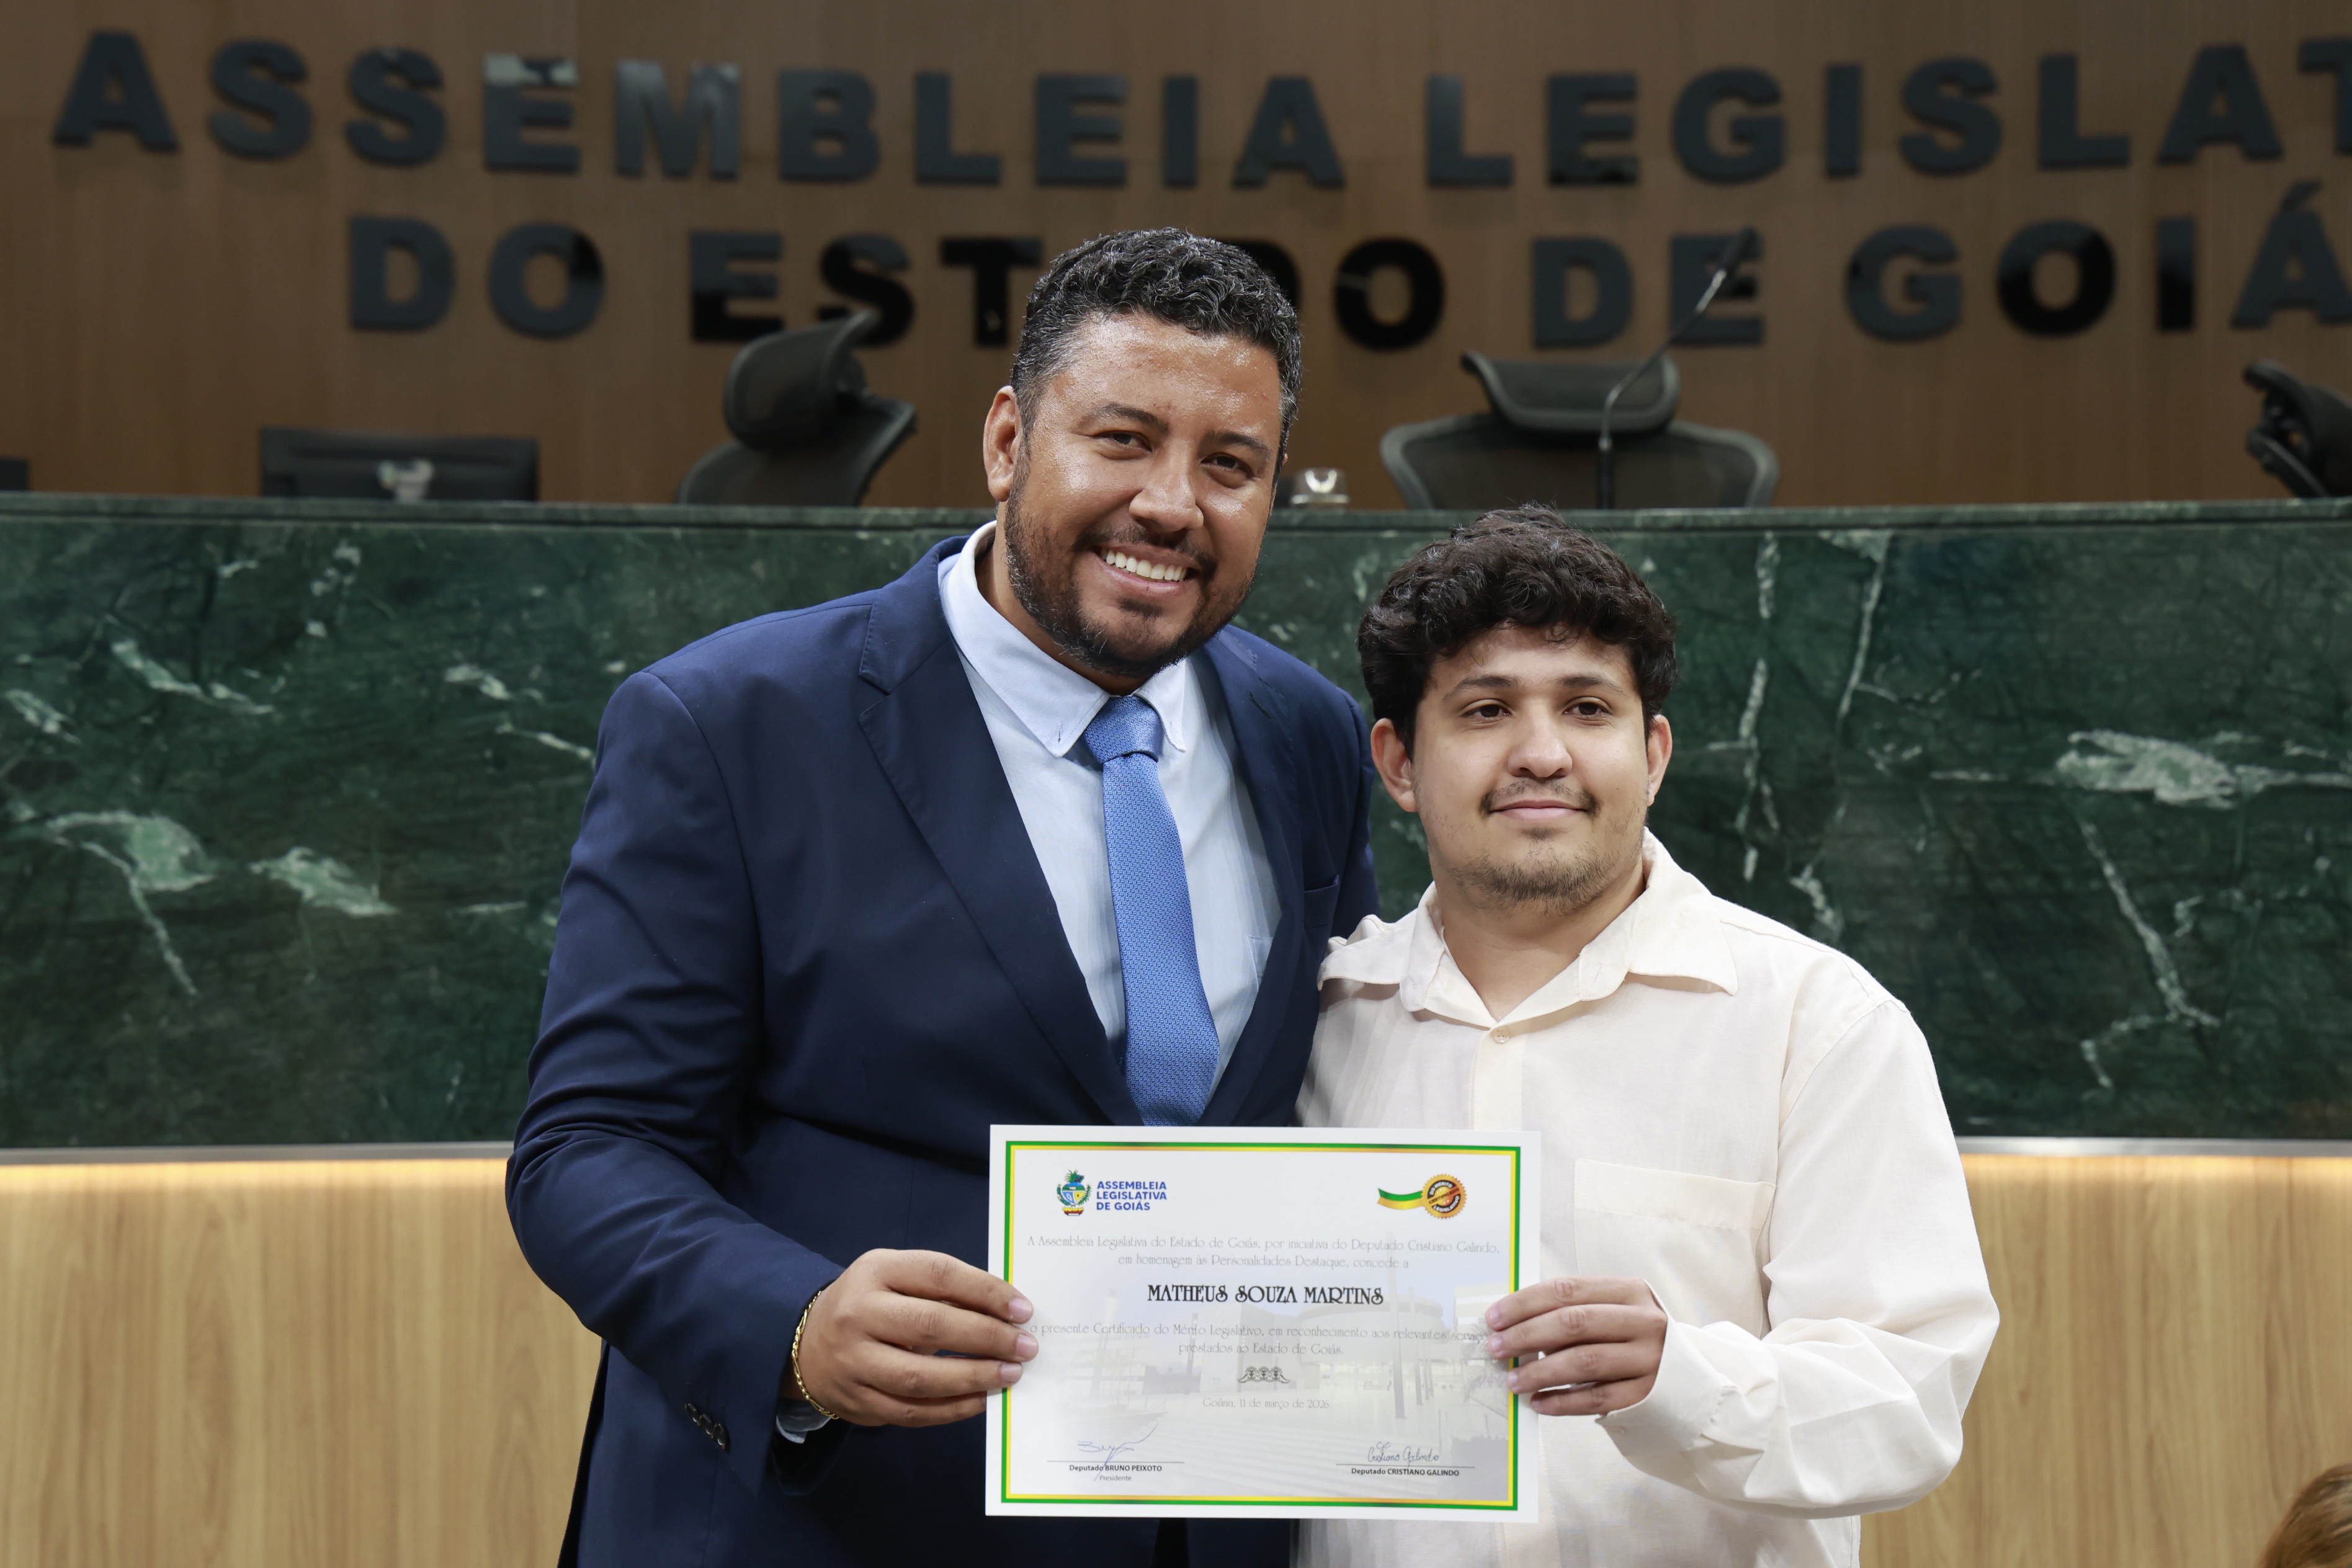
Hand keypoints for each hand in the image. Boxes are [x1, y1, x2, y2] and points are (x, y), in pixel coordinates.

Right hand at [792, 1249, 1037, 1426]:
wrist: (808, 1344)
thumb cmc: (872, 1304)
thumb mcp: (897, 1278)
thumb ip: (944, 1289)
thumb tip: (1007, 1311)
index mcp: (876, 1270)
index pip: (939, 1275)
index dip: (986, 1292)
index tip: (1023, 1310)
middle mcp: (858, 1313)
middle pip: (932, 1326)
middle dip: (987, 1338)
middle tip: (1025, 1347)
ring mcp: (854, 1361)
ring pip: (920, 1376)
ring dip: (973, 1378)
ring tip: (1009, 1376)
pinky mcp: (856, 1400)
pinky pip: (911, 1411)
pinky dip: (951, 1409)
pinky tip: (980, 1400)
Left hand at [1485, 1276, 1666, 1415]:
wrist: (1688, 1375)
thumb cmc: (1632, 1337)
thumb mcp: (1613, 1311)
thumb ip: (1572, 1311)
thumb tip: (1512, 1324)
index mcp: (1629, 1291)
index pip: (1567, 1290)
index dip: (1525, 1303)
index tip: (1494, 1318)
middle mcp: (1643, 1322)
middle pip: (1573, 1324)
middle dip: (1526, 1335)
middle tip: (1495, 1349)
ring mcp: (1649, 1359)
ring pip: (1584, 1362)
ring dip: (1540, 1372)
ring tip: (1512, 1380)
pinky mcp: (1647, 1394)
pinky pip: (1596, 1399)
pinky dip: (1562, 1402)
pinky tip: (1538, 1402)